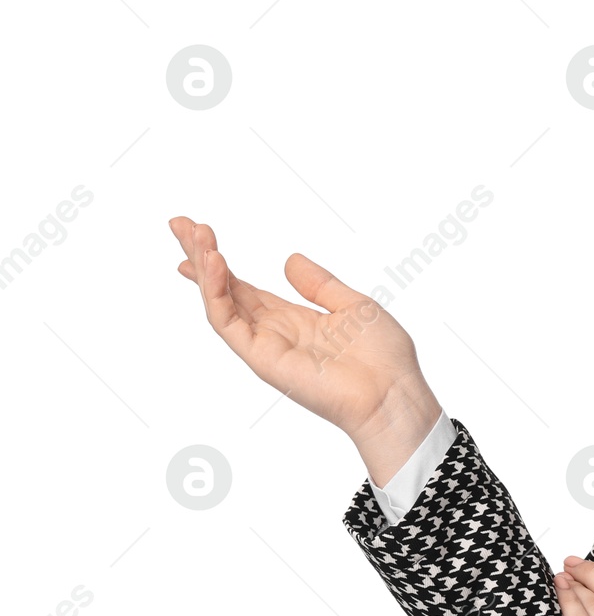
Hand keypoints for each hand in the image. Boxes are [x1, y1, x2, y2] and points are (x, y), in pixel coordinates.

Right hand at [167, 216, 441, 480]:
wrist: (393, 393)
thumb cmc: (382, 358)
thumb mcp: (353, 305)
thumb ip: (320, 284)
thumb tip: (289, 259)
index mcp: (293, 320)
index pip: (244, 288)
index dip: (220, 264)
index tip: (197, 233)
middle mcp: (273, 332)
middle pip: (225, 290)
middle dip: (201, 256)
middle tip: (178, 222)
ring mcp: (265, 346)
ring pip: (220, 303)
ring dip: (203, 268)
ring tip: (193, 234)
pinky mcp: (262, 359)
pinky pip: (228, 323)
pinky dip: (216, 293)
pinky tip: (214, 263)